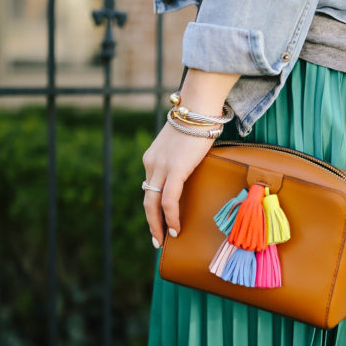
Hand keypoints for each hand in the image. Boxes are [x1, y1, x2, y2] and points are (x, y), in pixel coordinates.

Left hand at [142, 124, 214, 246]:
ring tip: (165, 239)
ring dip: (158, 224)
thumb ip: (182, 158)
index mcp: (152, 158)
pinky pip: (169, 200)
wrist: (198, 106)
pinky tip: (176, 228)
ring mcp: (161, 167)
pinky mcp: (174, 169)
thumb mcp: (183, 144)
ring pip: (154, 204)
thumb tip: (193, 167)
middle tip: (157, 239)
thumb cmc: (197, 122)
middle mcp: (152, 164)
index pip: (149, 189)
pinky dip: (171, 217)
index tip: (159, 222)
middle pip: (147, 200)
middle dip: (151, 222)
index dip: (153, 208)